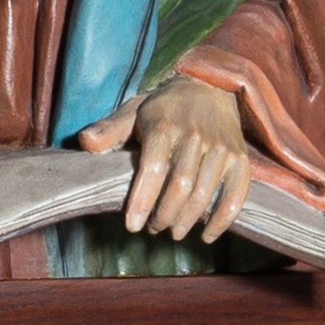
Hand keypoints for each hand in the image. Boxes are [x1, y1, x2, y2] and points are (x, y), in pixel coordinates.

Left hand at [78, 72, 251, 244]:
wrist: (209, 88)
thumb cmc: (164, 108)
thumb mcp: (133, 111)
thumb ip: (110, 129)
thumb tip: (85, 142)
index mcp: (164, 126)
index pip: (152, 169)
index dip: (141, 201)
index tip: (132, 226)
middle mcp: (195, 136)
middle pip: (179, 186)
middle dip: (163, 215)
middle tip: (153, 228)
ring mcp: (220, 148)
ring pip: (204, 193)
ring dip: (187, 221)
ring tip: (174, 232)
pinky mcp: (239, 159)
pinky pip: (236, 194)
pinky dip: (222, 220)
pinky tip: (207, 235)